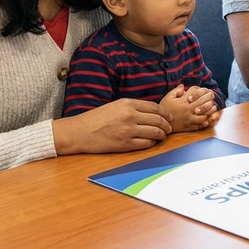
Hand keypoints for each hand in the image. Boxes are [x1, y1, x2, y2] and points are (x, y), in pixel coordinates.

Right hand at [53, 99, 172, 153]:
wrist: (80, 131)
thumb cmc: (96, 118)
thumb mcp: (115, 106)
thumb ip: (133, 107)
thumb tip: (151, 112)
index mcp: (128, 104)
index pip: (155, 107)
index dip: (165, 113)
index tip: (169, 117)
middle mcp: (130, 116)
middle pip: (158, 120)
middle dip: (167, 125)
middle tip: (169, 128)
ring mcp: (128, 130)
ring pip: (155, 132)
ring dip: (162, 135)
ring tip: (162, 136)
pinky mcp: (124, 144)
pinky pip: (146, 144)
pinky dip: (152, 143)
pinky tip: (151, 142)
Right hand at [161, 86, 218, 131]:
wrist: (160, 123)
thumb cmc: (164, 109)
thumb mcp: (168, 97)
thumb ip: (176, 91)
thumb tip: (183, 86)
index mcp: (183, 102)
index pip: (196, 94)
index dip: (202, 91)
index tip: (204, 90)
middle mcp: (187, 110)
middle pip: (202, 103)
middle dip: (209, 99)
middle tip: (212, 97)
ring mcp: (189, 119)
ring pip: (204, 115)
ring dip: (210, 111)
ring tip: (213, 107)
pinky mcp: (189, 127)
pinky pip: (200, 126)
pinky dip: (206, 122)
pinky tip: (209, 119)